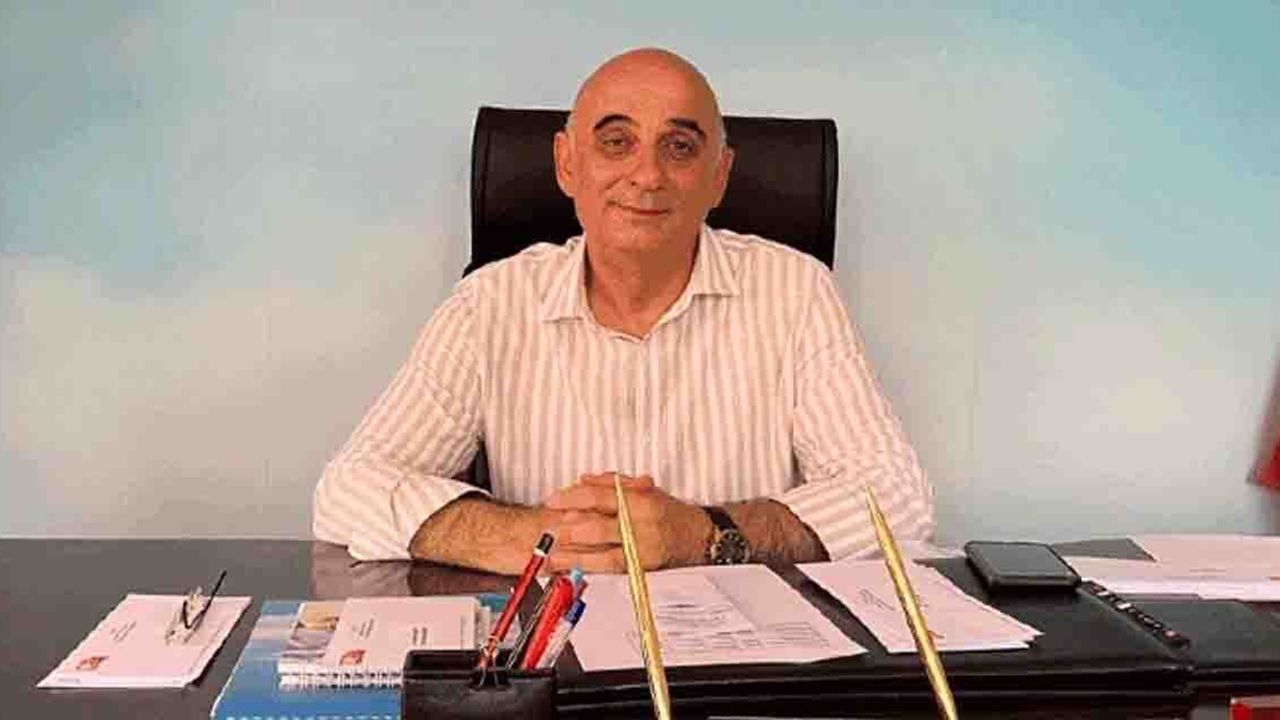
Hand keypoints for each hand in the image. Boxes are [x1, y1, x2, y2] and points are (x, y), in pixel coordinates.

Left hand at [544, 473, 711, 572]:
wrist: (701, 539)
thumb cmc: (670, 513)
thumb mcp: (646, 490)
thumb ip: (613, 483)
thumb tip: (583, 479)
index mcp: (641, 500)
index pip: (600, 497)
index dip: (572, 498)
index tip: (551, 500)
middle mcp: (642, 525)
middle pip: (598, 526)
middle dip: (569, 529)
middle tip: (547, 530)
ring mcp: (643, 550)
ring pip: (603, 553)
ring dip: (573, 555)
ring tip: (550, 555)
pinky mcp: (644, 570)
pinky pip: (612, 570)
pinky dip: (590, 569)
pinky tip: (573, 569)